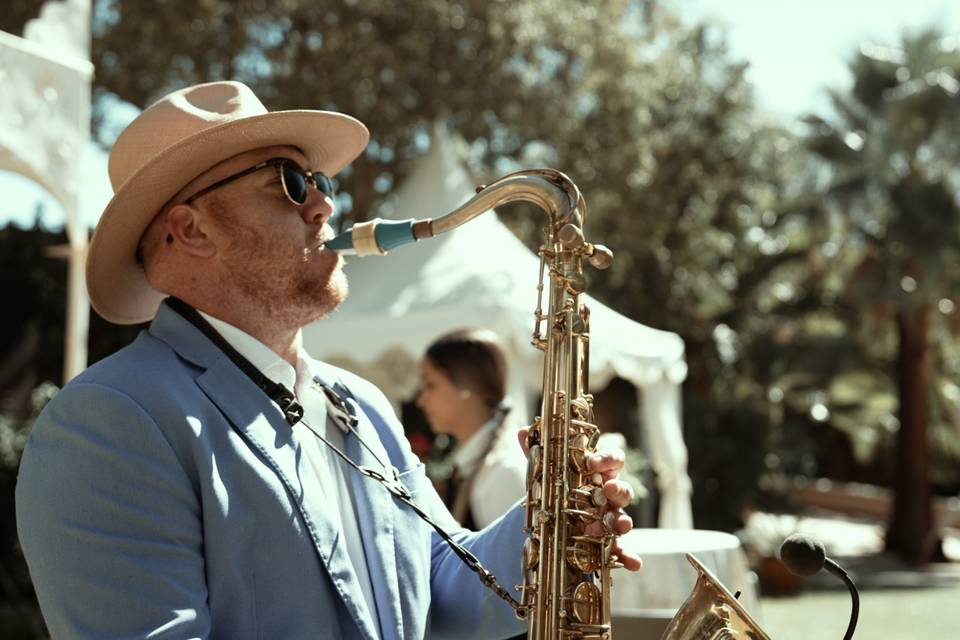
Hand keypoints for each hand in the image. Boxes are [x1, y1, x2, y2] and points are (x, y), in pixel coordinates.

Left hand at [517, 427, 641, 571]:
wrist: (554, 521)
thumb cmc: (558, 490)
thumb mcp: (546, 473)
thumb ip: (537, 454)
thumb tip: (523, 431)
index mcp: (598, 474)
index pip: (612, 460)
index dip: (606, 458)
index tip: (592, 462)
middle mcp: (608, 496)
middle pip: (622, 489)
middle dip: (618, 490)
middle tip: (607, 490)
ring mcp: (609, 519)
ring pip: (622, 517)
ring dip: (623, 521)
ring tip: (619, 526)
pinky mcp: (607, 543)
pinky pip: (622, 550)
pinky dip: (629, 556)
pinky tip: (633, 563)